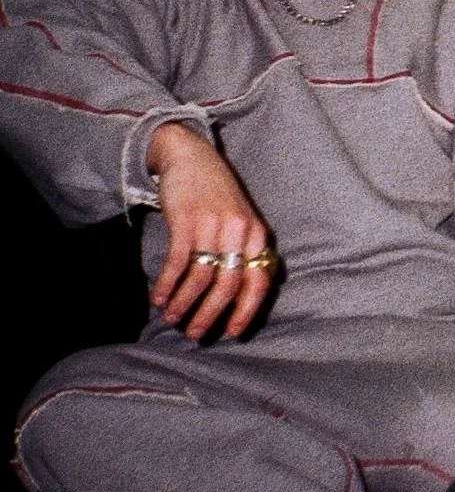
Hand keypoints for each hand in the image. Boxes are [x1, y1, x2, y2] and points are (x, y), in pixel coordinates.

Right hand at [146, 122, 272, 340]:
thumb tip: (239, 298)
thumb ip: (244, 252)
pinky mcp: (186, 221)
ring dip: (184, 304)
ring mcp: (213, 226)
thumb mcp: (241, 222)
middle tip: (196, 334)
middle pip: (228, 286)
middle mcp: (239, 232)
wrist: (192, 157)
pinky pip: (177, 263)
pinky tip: (157, 299)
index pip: (259, 281)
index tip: (232, 333)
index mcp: (257, 235)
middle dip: (210, 315)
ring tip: (172, 319)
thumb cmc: (218, 196)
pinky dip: (167, 285)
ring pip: (200, 279)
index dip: (246, 310)